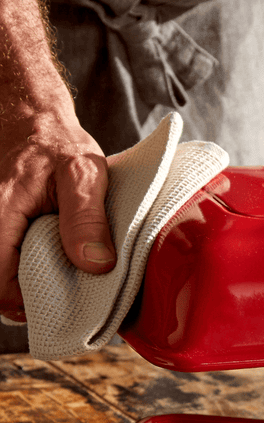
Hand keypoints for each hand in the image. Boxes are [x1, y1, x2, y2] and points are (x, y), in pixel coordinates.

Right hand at [0, 112, 115, 321]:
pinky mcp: (2, 226)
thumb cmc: (59, 143)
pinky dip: (31, 265)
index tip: (62, 304)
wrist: (34, 118)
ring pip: (3, 270)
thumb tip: (95, 265)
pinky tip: (57, 262)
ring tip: (65, 280)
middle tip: (69, 297)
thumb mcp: (83, 175)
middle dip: (32, 295)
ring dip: (32, 280)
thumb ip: (87, 219)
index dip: (27, 301)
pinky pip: (10, 257)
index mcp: (0, 212)